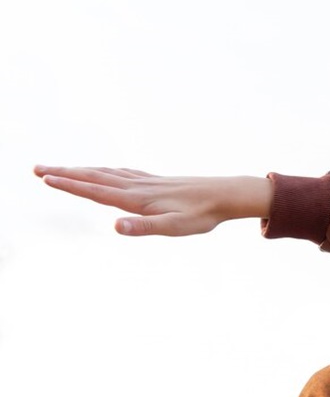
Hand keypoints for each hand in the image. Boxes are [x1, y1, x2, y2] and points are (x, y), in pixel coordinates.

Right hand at [35, 165, 272, 236]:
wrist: (226, 195)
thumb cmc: (202, 215)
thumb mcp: (175, 227)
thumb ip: (144, 228)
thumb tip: (115, 226)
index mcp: (137, 199)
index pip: (95, 191)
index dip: (69, 185)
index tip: (45, 177)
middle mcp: (138, 186)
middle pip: (94, 177)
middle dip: (65, 174)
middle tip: (37, 169)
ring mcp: (147, 182)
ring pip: (107, 173)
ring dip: (81, 171)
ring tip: (61, 170)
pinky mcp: (157, 182)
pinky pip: (123, 173)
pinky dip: (106, 171)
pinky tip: (106, 172)